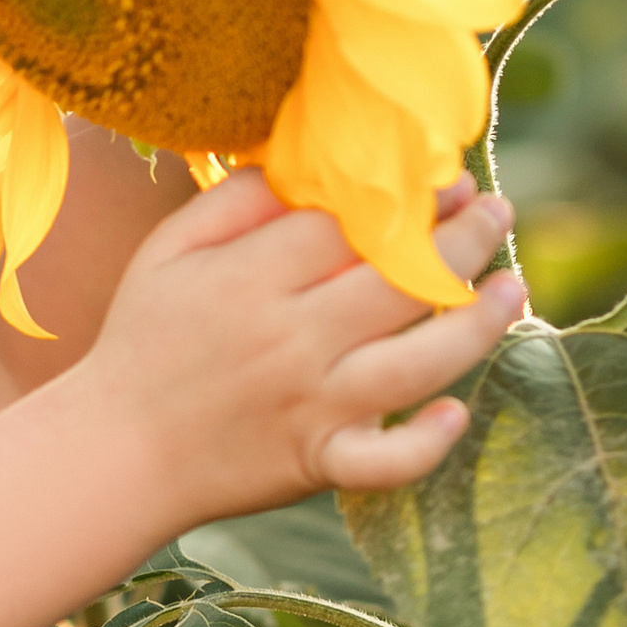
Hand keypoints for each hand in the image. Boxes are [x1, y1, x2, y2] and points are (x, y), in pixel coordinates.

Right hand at [66, 169, 522, 534]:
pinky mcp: (318, 461)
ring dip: (480, 322)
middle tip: (497, 211)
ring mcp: (311, 404)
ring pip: (420, 361)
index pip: (352, 225)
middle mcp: (291, 339)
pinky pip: (387, 461)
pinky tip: (456, 412)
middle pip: (402, 280)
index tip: (445, 178)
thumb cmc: (141, 342)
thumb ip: (234, 204)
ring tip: (513, 286)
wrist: (114, 451)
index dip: (410, 196)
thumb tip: (306, 165)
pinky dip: (427, 442)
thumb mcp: (167, 254)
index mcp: (251, 279)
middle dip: (465, 240)